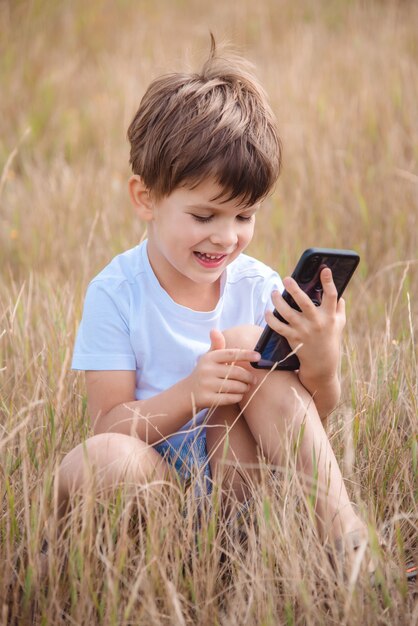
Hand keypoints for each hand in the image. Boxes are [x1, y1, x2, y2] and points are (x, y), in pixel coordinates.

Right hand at [187, 329, 259, 408]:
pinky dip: (238, 397)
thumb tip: (214, 330)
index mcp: (209, 358)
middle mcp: (207, 370)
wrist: (188, 392)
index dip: (246, 354)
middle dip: (248, 377)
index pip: (231, 354)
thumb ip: (216, 345)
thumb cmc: (204, 372)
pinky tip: (239, 395)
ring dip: (244, 388)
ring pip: (235, 386)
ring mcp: (206, 385)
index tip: (258, 356)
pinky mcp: (207, 399)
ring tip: (247, 387)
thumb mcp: (209, 357)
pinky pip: (230, 398)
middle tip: (253, 379)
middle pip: (236, 372)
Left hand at [265, 267, 345, 381]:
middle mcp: (316, 322)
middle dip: (295, 289)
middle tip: (287, 279)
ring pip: (287, 313)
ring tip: (274, 292)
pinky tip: (267, 311)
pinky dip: (271, 319)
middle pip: (304, 303)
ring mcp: (303, 330)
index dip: (328, 282)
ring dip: (278, 301)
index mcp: (329, 316)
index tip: (324, 269)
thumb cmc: (330, 337)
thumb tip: (338, 292)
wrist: (322, 362)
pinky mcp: (292, 338)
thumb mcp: (340, 323)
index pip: (331, 296)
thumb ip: (339, 307)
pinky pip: (278, 327)